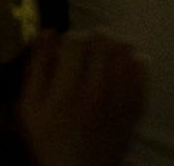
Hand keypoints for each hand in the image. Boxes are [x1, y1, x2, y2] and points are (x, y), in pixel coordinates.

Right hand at [19, 30, 145, 165]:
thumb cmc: (49, 139)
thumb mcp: (30, 108)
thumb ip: (37, 68)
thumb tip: (47, 33)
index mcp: (67, 90)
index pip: (75, 42)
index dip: (69, 41)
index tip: (66, 51)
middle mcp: (97, 89)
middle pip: (102, 42)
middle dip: (91, 41)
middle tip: (84, 52)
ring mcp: (121, 97)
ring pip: (124, 51)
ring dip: (113, 47)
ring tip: (102, 57)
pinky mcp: (137, 104)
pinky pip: (143, 69)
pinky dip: (133, 61)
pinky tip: (122, 66)